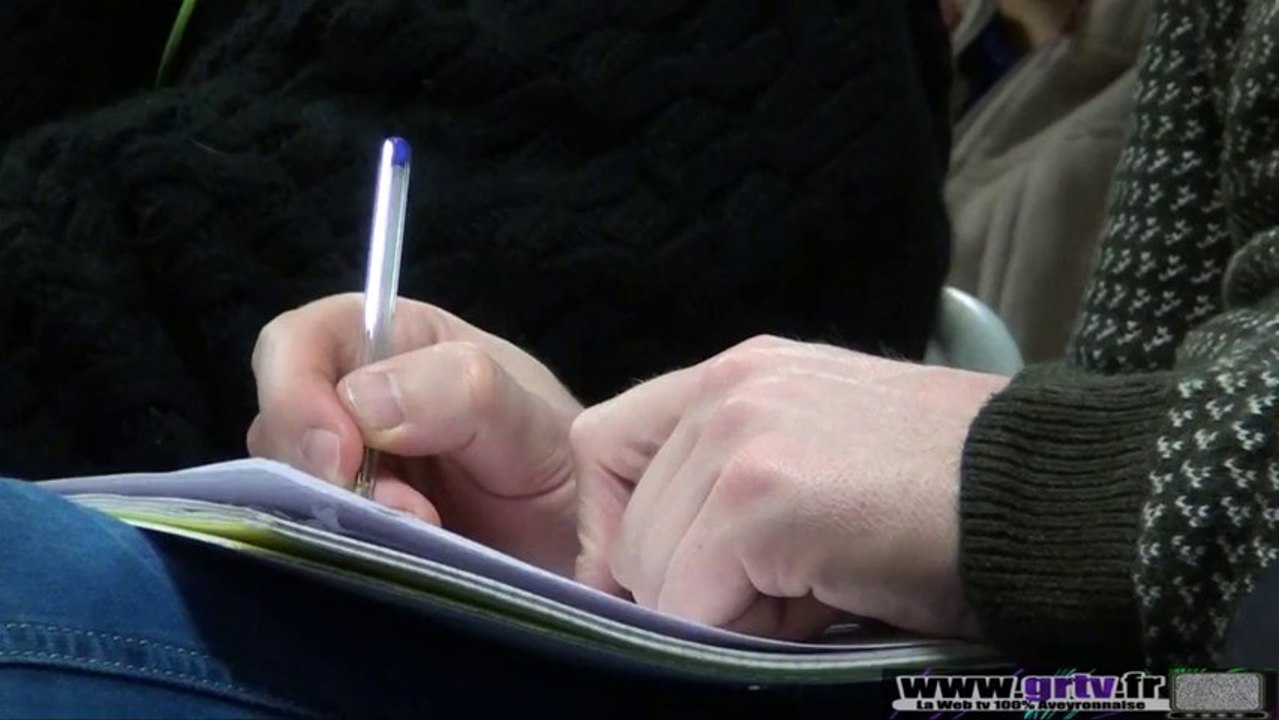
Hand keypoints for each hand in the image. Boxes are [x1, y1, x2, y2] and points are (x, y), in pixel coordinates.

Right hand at [247, 293, 580, 574]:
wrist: (592, 554)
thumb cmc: (572, 473)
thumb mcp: (536, 425)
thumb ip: (464, 392)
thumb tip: (362, 401)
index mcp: (399, 342)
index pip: (302, 340)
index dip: (297, 389)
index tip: (340, 456)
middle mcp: (359, 401)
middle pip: (279, 418)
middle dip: (314, 467)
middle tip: (391, 510)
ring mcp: (351, 473)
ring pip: (287, 486)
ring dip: (339, 516)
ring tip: (422, 531)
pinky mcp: (350, 533)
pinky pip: (310, 538)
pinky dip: (344, 550)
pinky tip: (401, 556)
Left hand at [571, 336, 1008, 638]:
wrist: (1046, 496)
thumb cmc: (946, 493)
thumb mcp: (814, 463)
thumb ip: (725, 492)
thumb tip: (651, 577)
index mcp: (736, 375)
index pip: (604, 442)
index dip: (613, 524)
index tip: (656, 577)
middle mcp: (726, 389)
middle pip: (624, 523)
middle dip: (682, 585)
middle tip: (780, 594)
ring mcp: (739, 437)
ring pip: (650, 568)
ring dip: (717, 609)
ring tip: (808, 593)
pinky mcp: (758, 498)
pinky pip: (690, 601)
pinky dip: (738, 630)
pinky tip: (816, 605)